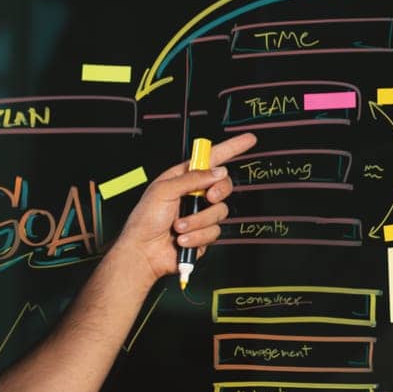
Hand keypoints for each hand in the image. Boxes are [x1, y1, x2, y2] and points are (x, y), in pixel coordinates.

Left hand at [112, 132, 257, 279]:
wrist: (143, 251)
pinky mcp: (203, 234)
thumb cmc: (145, 220)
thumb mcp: (164, 191)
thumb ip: (193, 178)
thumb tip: (218, 171)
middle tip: (210, 197)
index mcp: (182, 179)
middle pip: (223, 185)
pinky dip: (197, 236)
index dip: (230, 148)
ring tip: (178, 226)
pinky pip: (213, 232)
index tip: (249, 140)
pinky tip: (182, 239)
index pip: (210, 159)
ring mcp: (199, 215)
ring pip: (220, 211)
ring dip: (198, 220)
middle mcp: (193, 195)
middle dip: (220, 191)